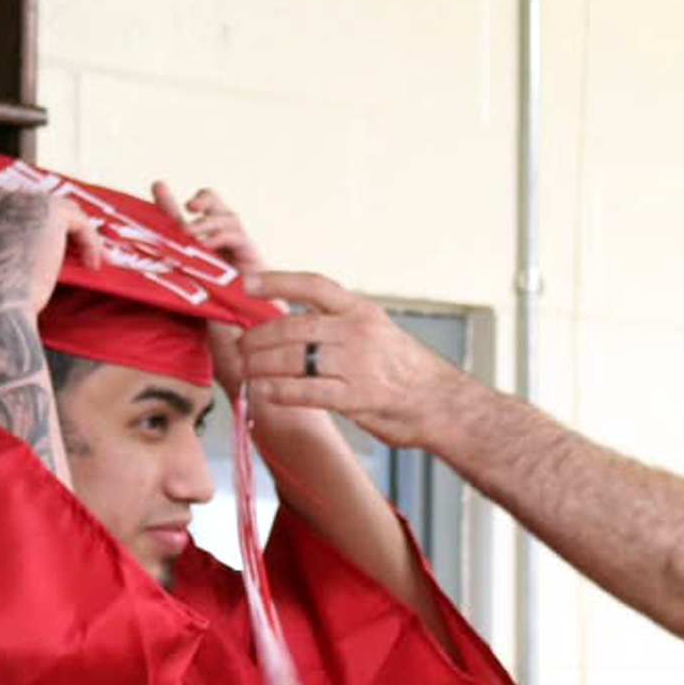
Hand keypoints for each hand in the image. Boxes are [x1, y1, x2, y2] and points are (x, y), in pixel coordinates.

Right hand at [0, 191, 100, 319]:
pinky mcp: (50, 211)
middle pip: (41, 207)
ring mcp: (23, 201)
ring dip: (80, 237)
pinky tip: (92, 264)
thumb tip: (41, 256)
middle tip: (81, 255)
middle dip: (63, 231)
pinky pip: (79, 222)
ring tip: (90, 262)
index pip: (18, 213)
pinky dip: (90, 242)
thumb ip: (10, 252)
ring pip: (63, 212)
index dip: (41, 232)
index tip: (56, 251)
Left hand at [154, 181, 263, 397]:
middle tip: (184, 205)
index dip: (174, 204)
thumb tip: (142, 282)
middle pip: (219, 211)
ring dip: (208, 219)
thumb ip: (173, 282)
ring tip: (191, 233)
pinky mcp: (257, 264)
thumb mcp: (187, 304)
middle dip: (203, 201)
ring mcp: (245, 258)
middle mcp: (230, 256)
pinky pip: (240, 237)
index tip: (158, 187)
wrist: (254, 362)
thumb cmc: (222, 341)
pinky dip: (221, 233)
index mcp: (211, 261)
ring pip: (230, 219)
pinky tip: (205, 242)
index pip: (194, 223)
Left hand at [236, 271, 464, 449]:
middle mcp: (357, 331)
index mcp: (361, 311)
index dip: (276, 281)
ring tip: (247, 372)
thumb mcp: (378, 332)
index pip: (312, 285)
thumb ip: (341, 327)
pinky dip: (278, 392)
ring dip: (260, 367)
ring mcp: (356, 364)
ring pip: (292, 359)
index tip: (247, 283)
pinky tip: (265, 394)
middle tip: (241, 348)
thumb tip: (296, 329)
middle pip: (291, 328)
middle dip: (257, 339)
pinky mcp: (355, 397)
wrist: (442, 403)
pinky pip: (304, 391)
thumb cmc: (405, 371)